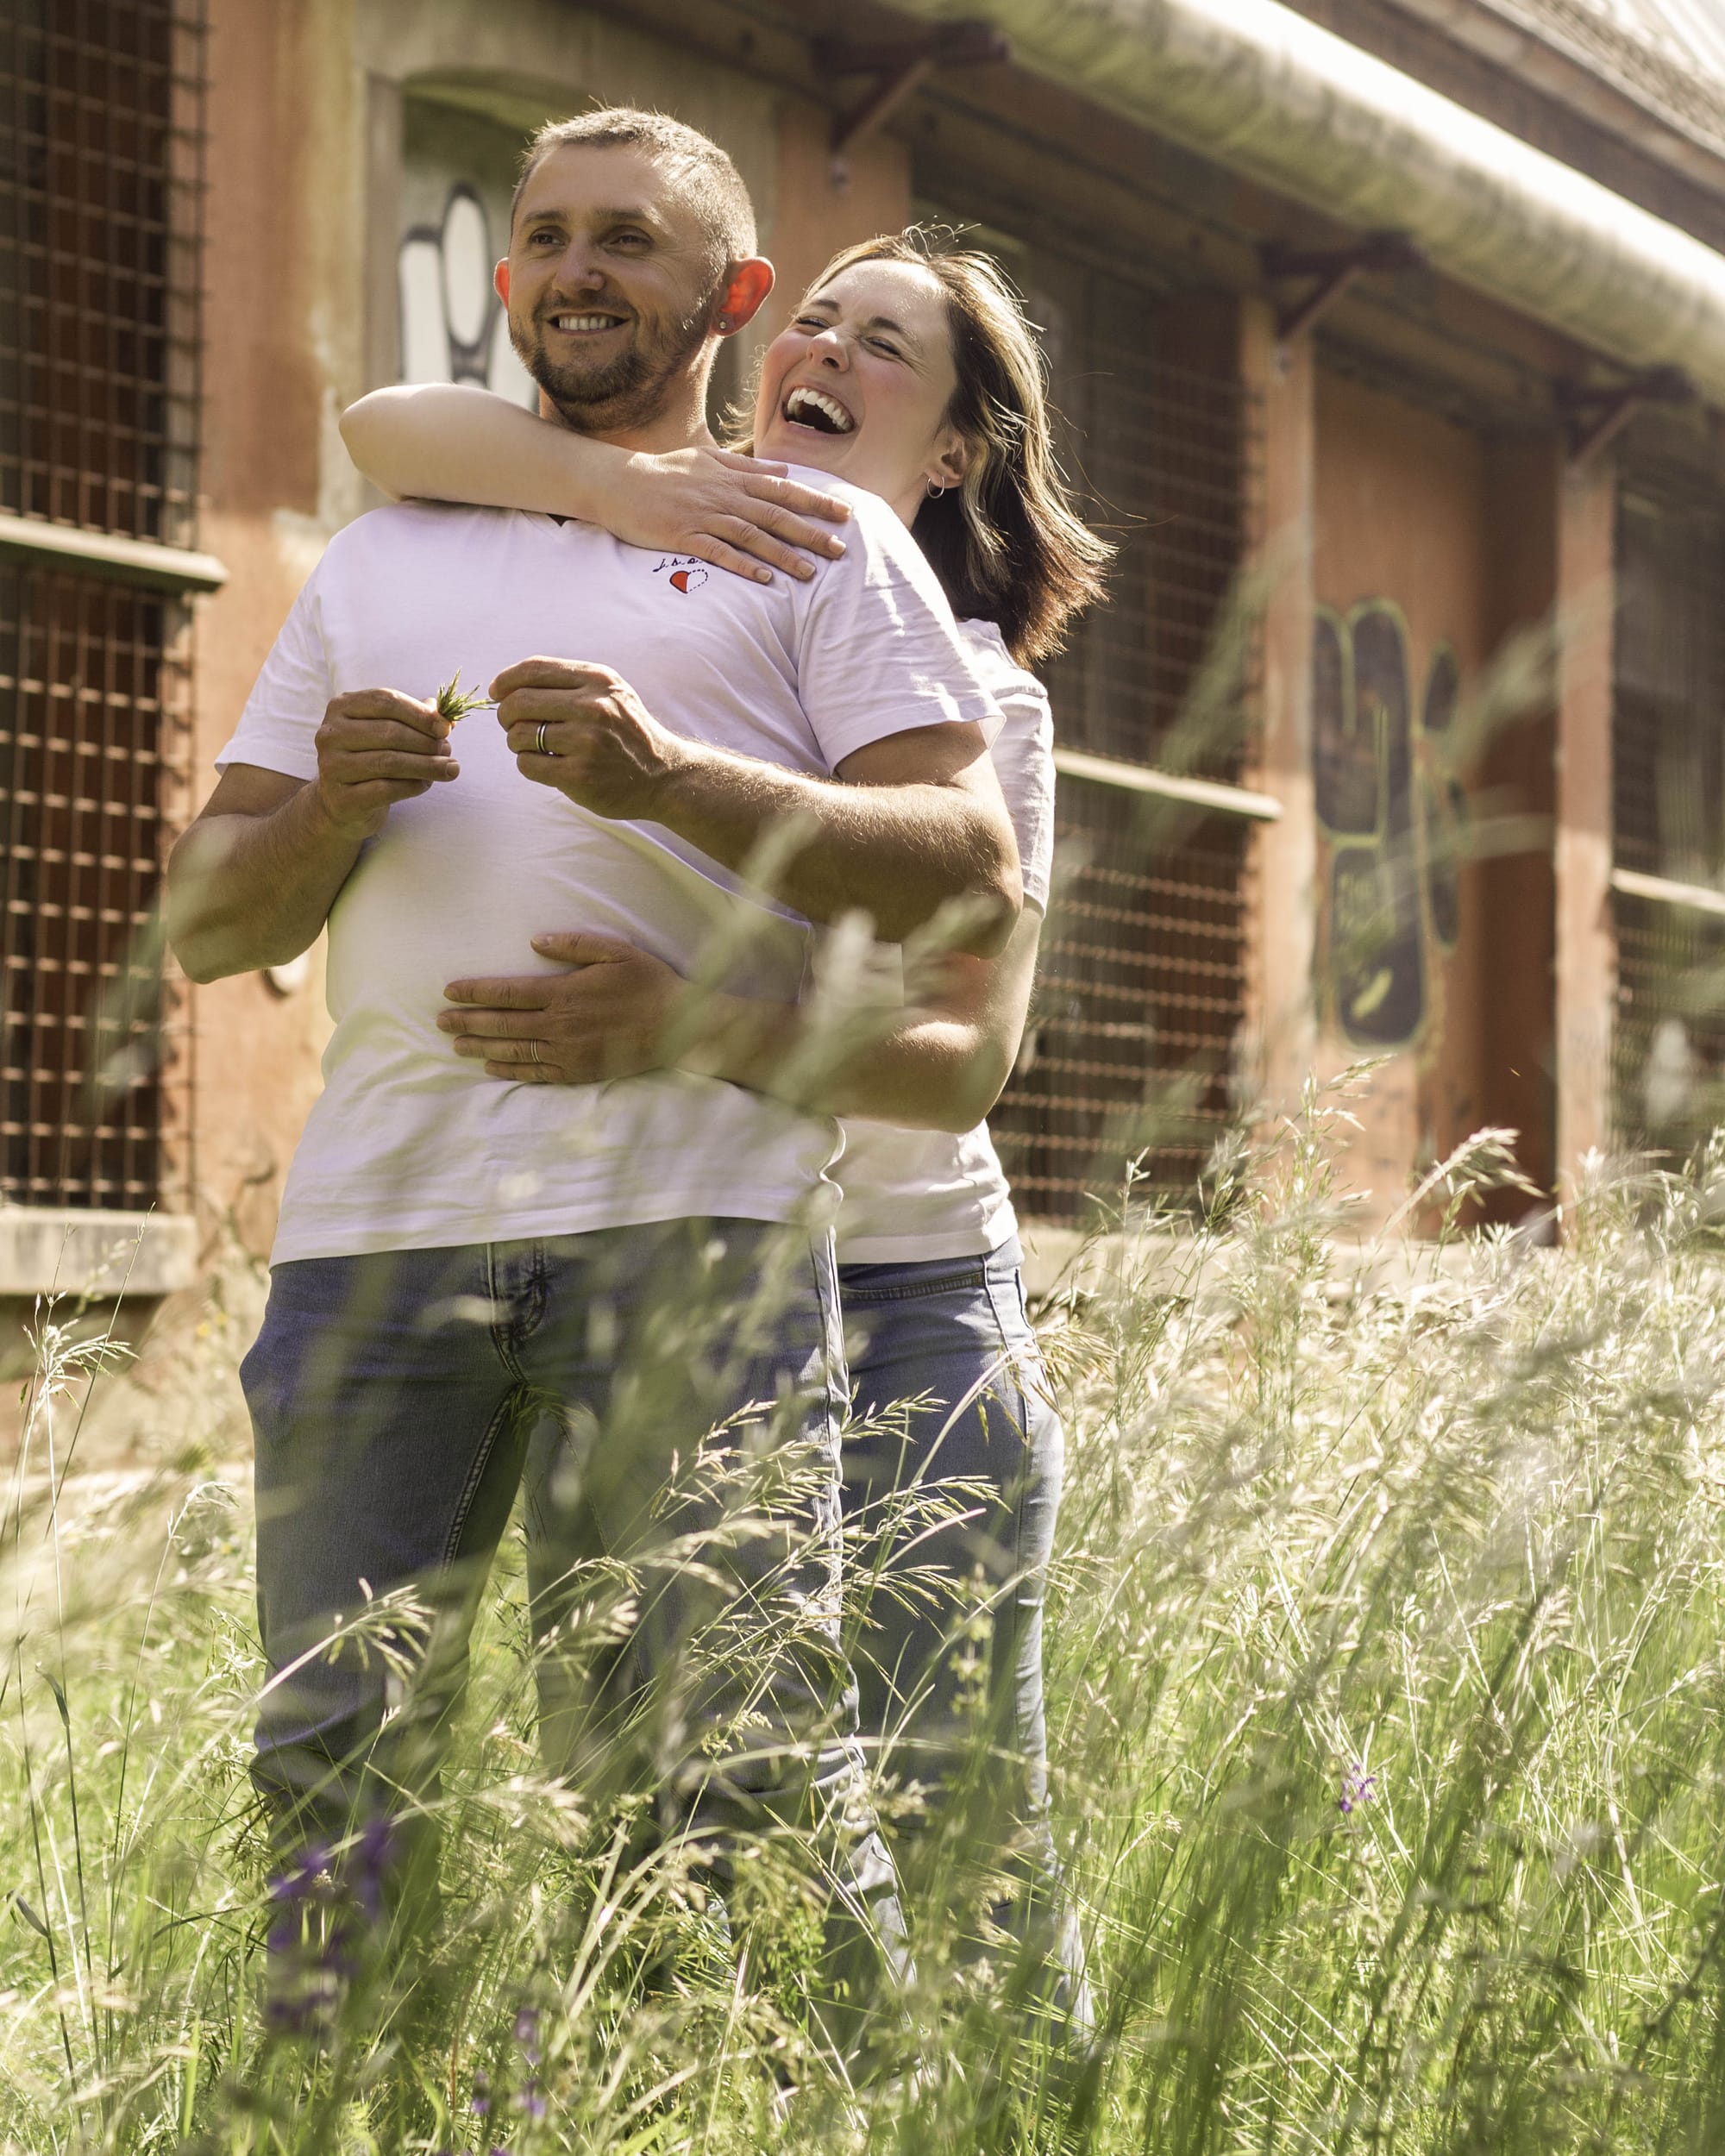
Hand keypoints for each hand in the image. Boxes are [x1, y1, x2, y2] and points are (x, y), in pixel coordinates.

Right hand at [312, 689, 453, 837]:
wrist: (342, 802)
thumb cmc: (370, 758)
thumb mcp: (388, 732)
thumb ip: (416, 719)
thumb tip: (447, 717)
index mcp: (342, 707)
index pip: (386, 701)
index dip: (420, 714)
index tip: (446, 727)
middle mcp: (331, 734)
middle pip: (389, 731)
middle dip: (426, 742)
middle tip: (448, 750)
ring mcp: (331, 766)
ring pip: (389, 762)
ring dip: (426, 765)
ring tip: (450, 768)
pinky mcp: (341, 798)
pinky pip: (385, 789)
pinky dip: (413, 786)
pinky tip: (427, 784)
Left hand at [438, 932, 683, 1082]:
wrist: (677, 1027)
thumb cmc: (647, 983)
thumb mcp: (614, 951)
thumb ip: (573, 944)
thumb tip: (535, 941)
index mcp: (564, 992)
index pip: (508, 992)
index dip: (475, 992)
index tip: (449, 990)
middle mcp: (559, 1024)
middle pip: (502, 1023)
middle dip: (467, 1021)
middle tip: (439, 1021)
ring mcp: (567, 1051)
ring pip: (513, 1050)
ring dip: (480, 1046)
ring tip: (454, 1043)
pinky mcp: (578, 1071)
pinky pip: (535, 1073)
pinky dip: (509, 1069)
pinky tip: (490, 1066)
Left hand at [491, 659, 694, 817]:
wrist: (664, 775)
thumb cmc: (627, 733)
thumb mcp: (610, 693)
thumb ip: (569, 683)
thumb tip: (507, 686)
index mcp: (598, 681)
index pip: (534, 669)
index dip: (506, 680)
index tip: (497, 692)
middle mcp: (593, 707)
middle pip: (519, 702)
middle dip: (506, 714)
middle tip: (514, 725)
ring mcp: (587, 743)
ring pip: (519, 735)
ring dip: (517, 742)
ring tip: (535, 747)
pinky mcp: (580, 776)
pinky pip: (528, 765)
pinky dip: (528, 765)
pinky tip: (546, 765)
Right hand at [605, 445, 848, 583]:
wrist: (619, 481)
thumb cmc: (664, 471)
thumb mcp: (707, 459)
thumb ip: (746, 466)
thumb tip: (784, 470)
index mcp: (732, 478)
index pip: (783, 488)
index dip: (815, 501)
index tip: (843, 513)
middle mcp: (723, 496)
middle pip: (775, 514)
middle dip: (810, 532)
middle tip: (840, 549)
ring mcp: (703, 516)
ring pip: (751, 536)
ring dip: (782, 555)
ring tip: (810, 573)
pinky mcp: (684, 536)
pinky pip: (718, 553)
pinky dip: (742, 565)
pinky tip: (763, 579)